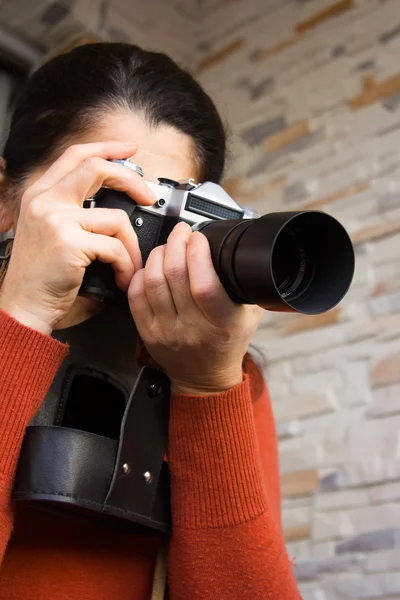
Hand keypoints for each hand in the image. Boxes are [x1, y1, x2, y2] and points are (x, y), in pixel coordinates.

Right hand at [0, 141, 155, 333]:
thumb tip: (115, 204)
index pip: (75, 155)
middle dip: (131, 180)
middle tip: (147, 198)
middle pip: (96, 168)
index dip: (105, 148)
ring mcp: (55, 219)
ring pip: (116, 218)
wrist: (23, 306)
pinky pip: (115, 247)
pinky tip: (121, 278)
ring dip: (132, 246)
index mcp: (40, 194)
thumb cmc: (40, 277)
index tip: (128, 150)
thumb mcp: (49, 233)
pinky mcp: (68, 242)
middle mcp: (44, 201)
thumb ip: (73, 212)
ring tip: (129, 265)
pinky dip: (126, 265)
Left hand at [128, 222, 262, 394]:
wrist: (206, 378)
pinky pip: (135, 296)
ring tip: (167, 246)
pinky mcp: (147, 333)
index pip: (204, 284)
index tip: (199, 237)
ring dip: (158, 254)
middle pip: (174, 275)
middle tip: (181, 232)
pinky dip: (141, 274)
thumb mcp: (249, 314)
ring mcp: (166, 331)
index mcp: (221, 323)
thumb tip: (237, 249)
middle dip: (176, 243)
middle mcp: (192, 328)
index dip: (198, 254)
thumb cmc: (228, 343)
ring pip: (152, 282)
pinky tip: (151, 267)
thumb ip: (244, 285)